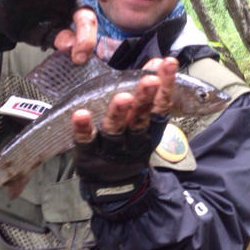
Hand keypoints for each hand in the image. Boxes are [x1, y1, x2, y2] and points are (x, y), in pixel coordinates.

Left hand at [71, 58, 177, 202]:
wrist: (115, 187)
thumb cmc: (130, 144)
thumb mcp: (144, 121)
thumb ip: (150, 91)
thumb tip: (157, 62)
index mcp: (150, 129)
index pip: (160, 105)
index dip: (165, 86)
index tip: (168, 64)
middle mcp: (134, 138)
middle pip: (140, 117)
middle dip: (145, 97)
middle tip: (149, 80)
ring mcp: (111, 148)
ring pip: (115, 129)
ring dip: (118, 112)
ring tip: (123, 97)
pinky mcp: (89, 154)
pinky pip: (85, 140)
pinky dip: (84, 128)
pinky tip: (81, 114)